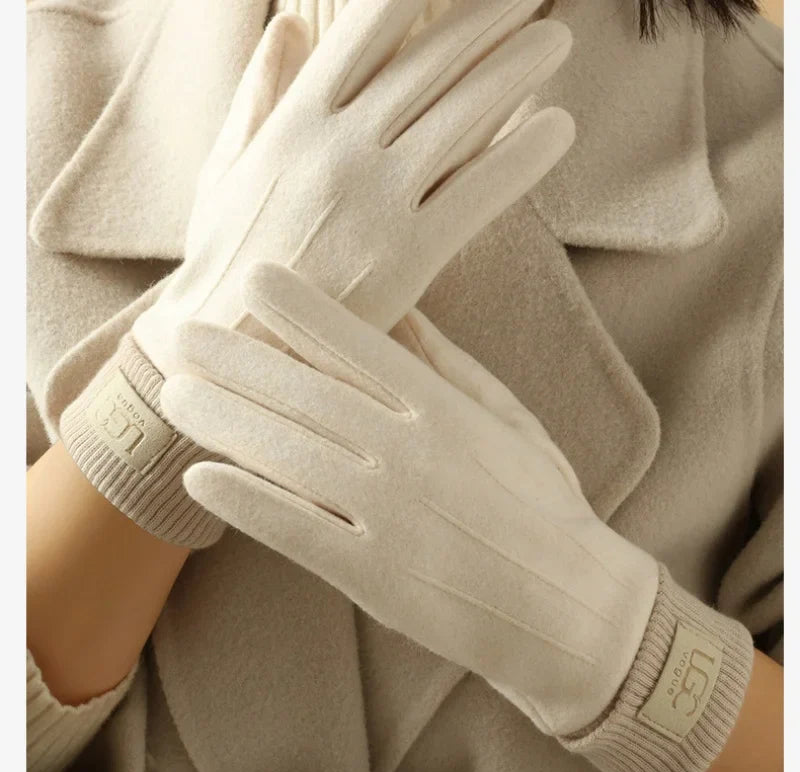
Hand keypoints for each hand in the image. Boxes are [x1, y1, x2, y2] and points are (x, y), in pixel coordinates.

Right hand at [134, 0, 574, 375]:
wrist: (233, 347)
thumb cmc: (226, 262)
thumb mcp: (222, 171)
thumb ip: (257, 95)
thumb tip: (287, 25)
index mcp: (293, 122)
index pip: (368, 30)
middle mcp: (338, 149)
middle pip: (430, 63)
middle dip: (487, 19)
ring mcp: (376, 202)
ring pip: (462, 116)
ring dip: (517, 71)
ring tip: (556, 41)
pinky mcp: (407, 257)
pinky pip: (476, 193)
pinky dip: (522, 156)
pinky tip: (559, 128)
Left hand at [160, 263, 658, 736]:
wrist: (572, 608)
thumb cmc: (544, 508)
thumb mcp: (509, 420)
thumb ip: (448, 366)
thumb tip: (399, 312)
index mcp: (446, 411)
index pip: (359, 344)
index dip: (300, 309)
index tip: (252, 279)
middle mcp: (412, 454)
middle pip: (305, 395)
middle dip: (234, 360)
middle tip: (179, 333)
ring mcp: (390, 516)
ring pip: (288, 455)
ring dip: (223, 421)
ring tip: (174, 394)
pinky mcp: (375, 577)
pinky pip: (296, 531)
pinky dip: (244, 503)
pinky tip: (199, 478)